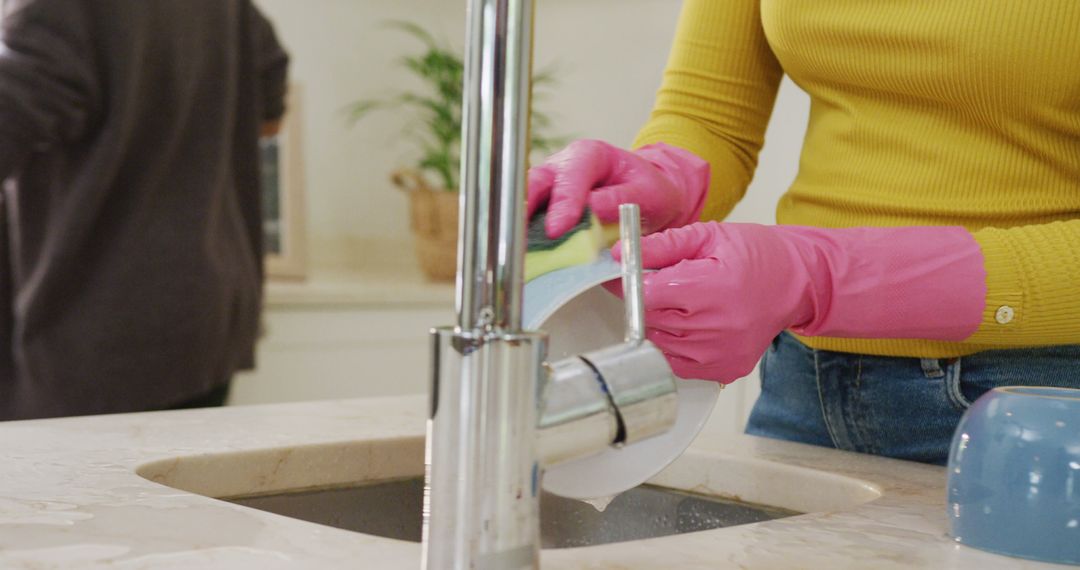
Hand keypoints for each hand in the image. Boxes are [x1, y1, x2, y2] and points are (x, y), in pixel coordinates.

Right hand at [526, 139, 708, 237]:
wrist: (644, 197)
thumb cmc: (647, 191)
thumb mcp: (648, 193)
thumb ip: (621, 199)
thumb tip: (592, 208)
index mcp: (590, 155)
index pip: (571, 175)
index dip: (563, 202)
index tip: (557, 229)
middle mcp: (563, 166)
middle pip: (535, 181)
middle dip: (526, 208)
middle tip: (523, 237)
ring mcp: (549, 187)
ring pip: (525, 200)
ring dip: (520, 224)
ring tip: (517, 248)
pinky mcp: (544, 209)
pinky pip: (529, 220)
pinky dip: (525, 237)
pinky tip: (523, 255)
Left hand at [610, 222, 986, 383]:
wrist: (797, 283)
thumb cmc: (755, 254)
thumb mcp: (709, 235)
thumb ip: (663, 246)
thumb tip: (620, 255)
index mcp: (714, 288)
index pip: (650, 296)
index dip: (628, 285)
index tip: (623, 277)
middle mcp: (719, 326)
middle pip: (652, 321)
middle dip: (643, 303)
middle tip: (651, 287)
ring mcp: (723, 353)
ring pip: (661, 344)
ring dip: (658, 325)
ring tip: (677, 304)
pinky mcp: (727, 370)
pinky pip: (680, 364)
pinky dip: (674, 346)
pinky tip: (689, 326)